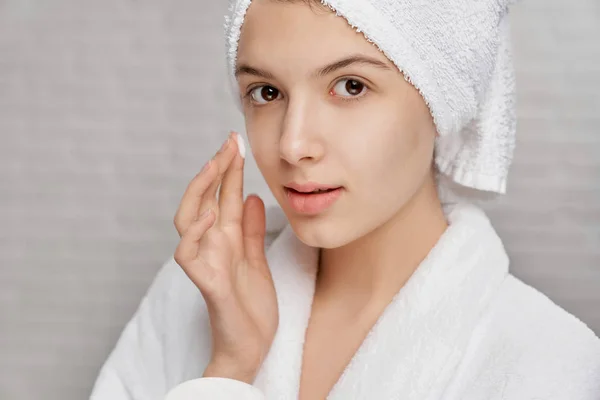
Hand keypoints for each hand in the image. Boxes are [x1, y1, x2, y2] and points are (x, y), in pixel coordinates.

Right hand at [173, 131, 277, 383]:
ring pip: (188, 220)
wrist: (250, 346)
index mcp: (227, 239)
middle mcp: (213, 245)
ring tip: (215, 167)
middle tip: (229, 143)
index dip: (230, 169)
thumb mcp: (257, 259)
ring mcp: (206, 262)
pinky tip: (210, 213)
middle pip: (205, 199)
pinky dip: (195, 233)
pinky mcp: (207, 282)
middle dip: (216, 169)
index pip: (225, 196)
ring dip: (199, 192)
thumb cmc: (251, 306)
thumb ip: (251, 231)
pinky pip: (189, 255)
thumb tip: (251, 197)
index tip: (236, 142)